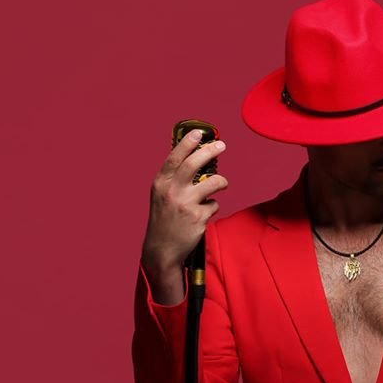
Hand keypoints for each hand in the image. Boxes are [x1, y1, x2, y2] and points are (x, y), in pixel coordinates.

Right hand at [141, 128, 228, 272]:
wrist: (161, 249)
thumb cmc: (164, 219)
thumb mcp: (161, 195)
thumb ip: (173, 178)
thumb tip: (194, 159)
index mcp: (161, 184)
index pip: (174, 158)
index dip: (187, 143)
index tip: (198, 133)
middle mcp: (171, 192)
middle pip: (194, 164)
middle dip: (210, 151)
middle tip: (221, 145)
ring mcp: (185, 204)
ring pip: (214, 183)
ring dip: (222, 182)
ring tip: (221, 184)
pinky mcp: (198, 217)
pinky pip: (215, 205)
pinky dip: (212, 207)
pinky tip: (204, 214)